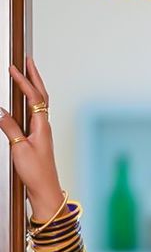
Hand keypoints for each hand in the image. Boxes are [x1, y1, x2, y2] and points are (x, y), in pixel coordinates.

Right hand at [0, 56, 63, 213]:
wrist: (45, 191)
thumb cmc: (36, 174)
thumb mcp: (19, 149)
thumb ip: (9, 127)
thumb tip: (0, 110)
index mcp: (42, 126)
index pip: (34, 96)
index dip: (23, 81)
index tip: (13, 67)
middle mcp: (44, 126)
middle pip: (41, 95)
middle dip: (34, 76)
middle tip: (27, 60)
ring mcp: (42, 132)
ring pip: (39, 103)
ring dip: (33, 86)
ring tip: (26, 73)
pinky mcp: (37, 139)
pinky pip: (34, 113)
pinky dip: (29, 101)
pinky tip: (24, 100)